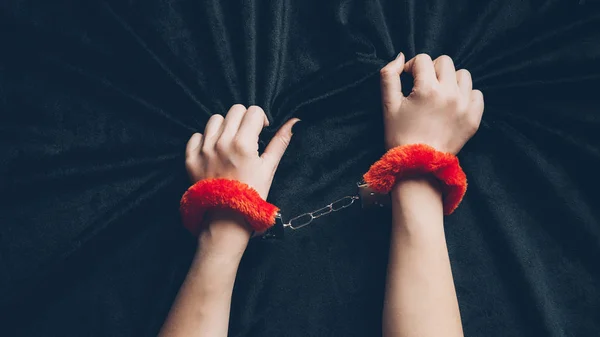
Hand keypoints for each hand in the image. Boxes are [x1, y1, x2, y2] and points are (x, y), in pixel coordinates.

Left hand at [185, 104, 298, 249]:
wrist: (226, 220)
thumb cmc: (252, 195)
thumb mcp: (269, 168)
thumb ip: (280, 142)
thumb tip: (295, 122)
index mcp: (243, 143)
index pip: (253, 111)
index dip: (261, 120)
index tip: (261, 132)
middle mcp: (221, 142)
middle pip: (234, 110)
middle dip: (244, 120)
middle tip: (247, 137)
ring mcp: (204, 149)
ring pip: (215, 120)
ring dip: (225, 127)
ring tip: (230, 144)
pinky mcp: (191, 158)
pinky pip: (196, 136)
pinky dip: (205, 140)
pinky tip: (214, 152)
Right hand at [380, 53, 483, 153]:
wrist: (418, 167)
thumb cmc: (399, 135)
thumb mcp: (388, 105)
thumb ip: (389, 75)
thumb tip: (400, 57)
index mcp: (427, 89)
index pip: (422, 60)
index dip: (411, 67)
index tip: (407, 80)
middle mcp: (449, 94)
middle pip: (444, 62)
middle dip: (432, 70)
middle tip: (423, 87)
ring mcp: (464, 106)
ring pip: (463, 75)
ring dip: (450, 80)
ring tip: (439, 95)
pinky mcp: (474, 118)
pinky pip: (476, 94)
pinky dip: (465, 95)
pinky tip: (452, 105)